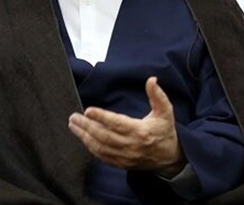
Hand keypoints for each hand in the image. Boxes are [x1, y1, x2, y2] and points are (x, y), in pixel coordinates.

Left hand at [68, 76, 185, 176]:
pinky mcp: (121, 163)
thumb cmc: (165, 131)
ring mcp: (125, 156)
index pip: (117, 124)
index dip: (101, 117)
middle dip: (86, 126)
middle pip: (103, 136)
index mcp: (140, 131)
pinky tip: (83, 138)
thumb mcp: (166, 111)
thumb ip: (157, 95)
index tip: (88, 110)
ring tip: (73, 126)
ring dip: (84, 137)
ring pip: (100, 148)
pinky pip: (102, 157)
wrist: (170, 158)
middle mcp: (131, 145)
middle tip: (74, 117)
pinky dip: (91, 148)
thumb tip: (152, 80)